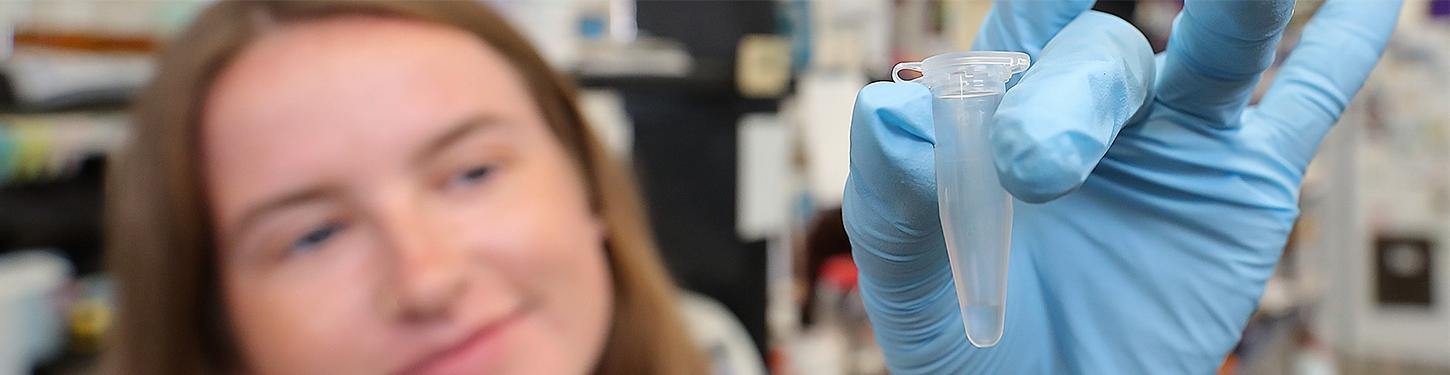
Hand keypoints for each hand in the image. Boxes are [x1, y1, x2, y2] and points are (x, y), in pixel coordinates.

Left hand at [842, 0, 1400, 372]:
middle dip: (1072, 97)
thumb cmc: (967, 348)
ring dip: (1241, 1)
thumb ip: (895, 194)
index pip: (1022, 27)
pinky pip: (1302, 103)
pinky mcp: (1242, 181)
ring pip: (1216, 45)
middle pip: (1101, 53)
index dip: (1043, 1)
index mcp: (1005, 113)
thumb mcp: (910, 280)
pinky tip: (1371, 4)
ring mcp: (1176, 138)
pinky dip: (1335, 51)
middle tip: (1035, 176)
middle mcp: (1096, 109)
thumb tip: (888, 114)